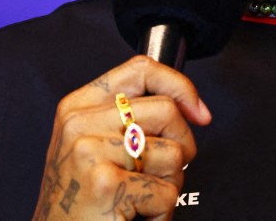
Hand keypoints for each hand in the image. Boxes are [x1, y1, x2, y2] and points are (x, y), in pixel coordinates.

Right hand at [32, 55, 211, 219]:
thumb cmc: (82, 202)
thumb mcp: (94, 146)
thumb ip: (130, 118)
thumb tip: (193, 107)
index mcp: (77, 106)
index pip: (141, 69)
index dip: (180, 86)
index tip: (198, 112)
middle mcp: (79, 123)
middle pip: (166, 110)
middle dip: (183, 145)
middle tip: (164, 171)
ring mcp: (89, 151)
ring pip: (172, 153)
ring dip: (170, 184)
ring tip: (142, 197)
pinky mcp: (105, 184)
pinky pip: (165, 193)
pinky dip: (161, 213)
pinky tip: (135, 215)